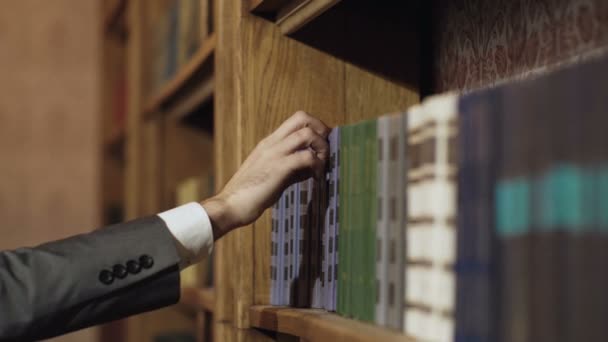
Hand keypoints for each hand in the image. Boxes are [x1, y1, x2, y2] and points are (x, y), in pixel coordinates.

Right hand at [202, 111, 329, 239]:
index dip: (315, 127)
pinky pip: (306, 157)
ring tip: (323, 165)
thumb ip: (292, 168)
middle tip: (327, 149)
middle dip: (321, 129)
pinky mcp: (278, 169)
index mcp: (269, 143)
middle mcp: (271, 143)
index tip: (323, 143)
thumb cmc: (250, 194)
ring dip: (322, 147)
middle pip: (302, 117)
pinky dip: (318, 166)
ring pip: (307, 134)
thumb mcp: (273, 175)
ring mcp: (274, 154)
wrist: (229, 206)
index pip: (296, 120)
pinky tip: (317, 178)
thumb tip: (313, 167)